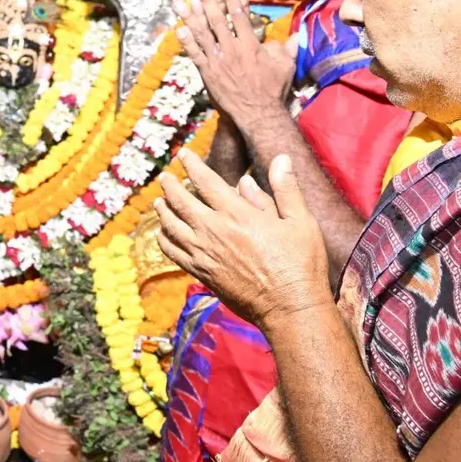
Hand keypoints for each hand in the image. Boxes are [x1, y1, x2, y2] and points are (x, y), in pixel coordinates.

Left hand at [154, 149, 328, 329]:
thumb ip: (286, 189)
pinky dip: (163, 239)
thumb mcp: (301, 221)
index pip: (205, 181)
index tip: (184, 154)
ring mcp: (203, 253)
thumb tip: (280, 158)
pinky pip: (172, 252)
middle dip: (170, 185)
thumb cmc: (300, 263)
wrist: (289, 307)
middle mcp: (214, 231)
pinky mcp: (200, 273)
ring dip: (162, 211)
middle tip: (165, 177)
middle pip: (180, 201)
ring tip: (159, 202)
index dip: (192, 164)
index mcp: (237, 214)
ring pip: (170, 226)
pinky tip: (162, 234)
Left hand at [173, 0, 296, 127]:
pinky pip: (195, 54)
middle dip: (208, 1)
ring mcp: (218, 61)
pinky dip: (186, 41)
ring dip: (191, 16)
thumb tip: (294, 34)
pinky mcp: (208, 73)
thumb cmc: (272, 89)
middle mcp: (233, 50)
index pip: (240, 17)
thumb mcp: (286, 65)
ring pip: (202, 34)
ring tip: (181, 2)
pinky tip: (178, 28)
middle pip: (218, 20)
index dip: (231, 0)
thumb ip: (287, 47)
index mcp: (251, 45)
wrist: (257, 113)